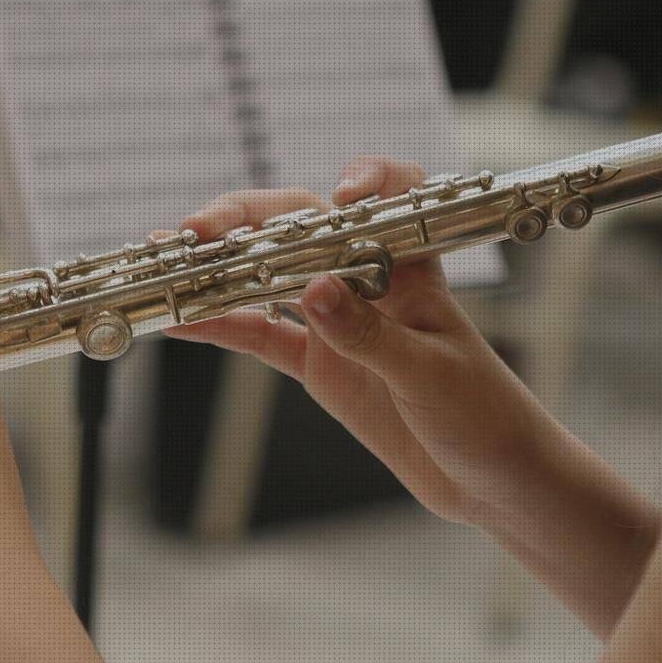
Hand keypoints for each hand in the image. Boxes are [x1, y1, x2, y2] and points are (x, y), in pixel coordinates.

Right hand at [166, 157, 567, 525]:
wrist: (491, 480)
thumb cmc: (485, 417)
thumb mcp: (430, 375)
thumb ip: (371, 335)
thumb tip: (314, 290)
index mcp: (410, 270)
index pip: (388, 200)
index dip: (364, 183)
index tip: (338, 197)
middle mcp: (368, 282)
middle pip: (300, 229)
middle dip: (245, 222)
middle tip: (196, 234)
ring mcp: (338, 321)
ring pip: (268, 278)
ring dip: (220, 270)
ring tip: (170, 268)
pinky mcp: (319, 363)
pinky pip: (261, 335)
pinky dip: (222, 327)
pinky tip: (182, 322)